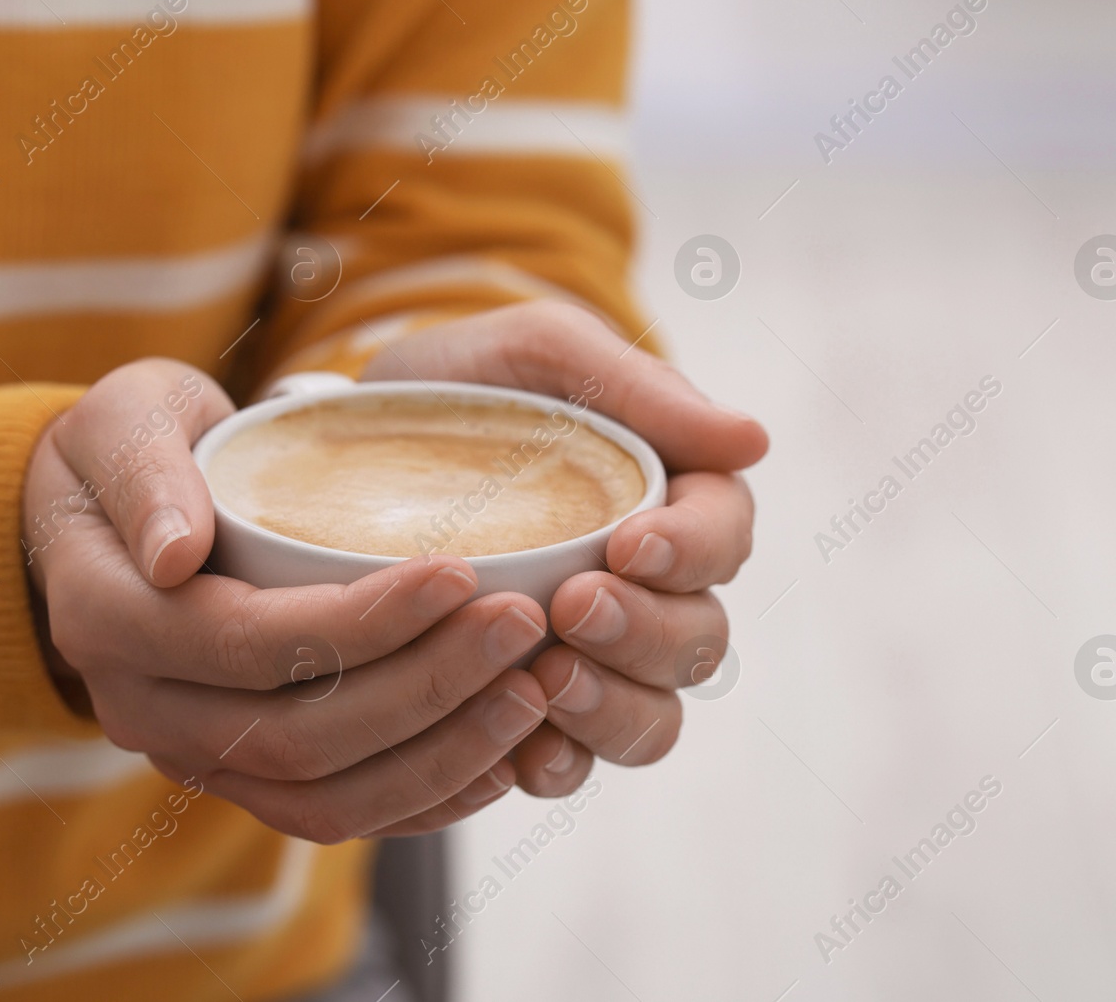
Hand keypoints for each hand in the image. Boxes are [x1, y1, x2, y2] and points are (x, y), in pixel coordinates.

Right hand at [22, 358, 552, 841]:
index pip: (253, 644)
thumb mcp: (120, 421)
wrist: (101, 515)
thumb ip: (144, 473)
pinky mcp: (242, 775)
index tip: (462, 574)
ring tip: (532, 690)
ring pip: (327, 797)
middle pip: (302, 735)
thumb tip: (174, 554)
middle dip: (429, 688)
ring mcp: (194, 755)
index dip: (364, 622)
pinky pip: (336, 814)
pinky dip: (424, 797)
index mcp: (109, 621)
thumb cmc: (128, 447)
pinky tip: (502, 754)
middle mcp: (146, 710)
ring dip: (442, 755)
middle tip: (523, 625)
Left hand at [364, 301, 767, 794]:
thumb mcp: (542, 351)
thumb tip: (754, 438)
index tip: (630, 542)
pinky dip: (561, 764)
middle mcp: (651, 588)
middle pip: (698, 640)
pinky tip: (522, 751)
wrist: (361, 439)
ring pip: (654, 715)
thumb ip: (639, 388)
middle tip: (573, 606)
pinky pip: (578, 762)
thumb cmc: (469, 382)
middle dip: (645, 633)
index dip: (694, 551)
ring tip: (548, 681)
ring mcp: (597, 655)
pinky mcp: (537, 706)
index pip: (724, 536)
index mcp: (673, 499)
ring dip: (613, 708)